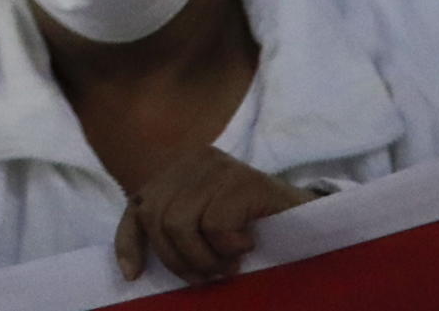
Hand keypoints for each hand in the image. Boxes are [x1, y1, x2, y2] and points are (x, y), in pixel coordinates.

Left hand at [114, 145, 312, 285]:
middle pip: (156, 220)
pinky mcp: (242, 179)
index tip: (132, 275)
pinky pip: (214, 225)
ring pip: (179, 225)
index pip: (137, 207)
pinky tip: (248, 245)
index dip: (128, 243)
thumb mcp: (206, 231)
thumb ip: (177, 232)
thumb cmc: (255, 232)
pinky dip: (230, 248)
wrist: (310, 220)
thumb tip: (132, 269)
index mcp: (178, 174)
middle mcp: (193, 162)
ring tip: (230, 264)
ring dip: (206, 258)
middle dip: (180, 260)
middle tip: (211, 274)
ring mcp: (217, 166)